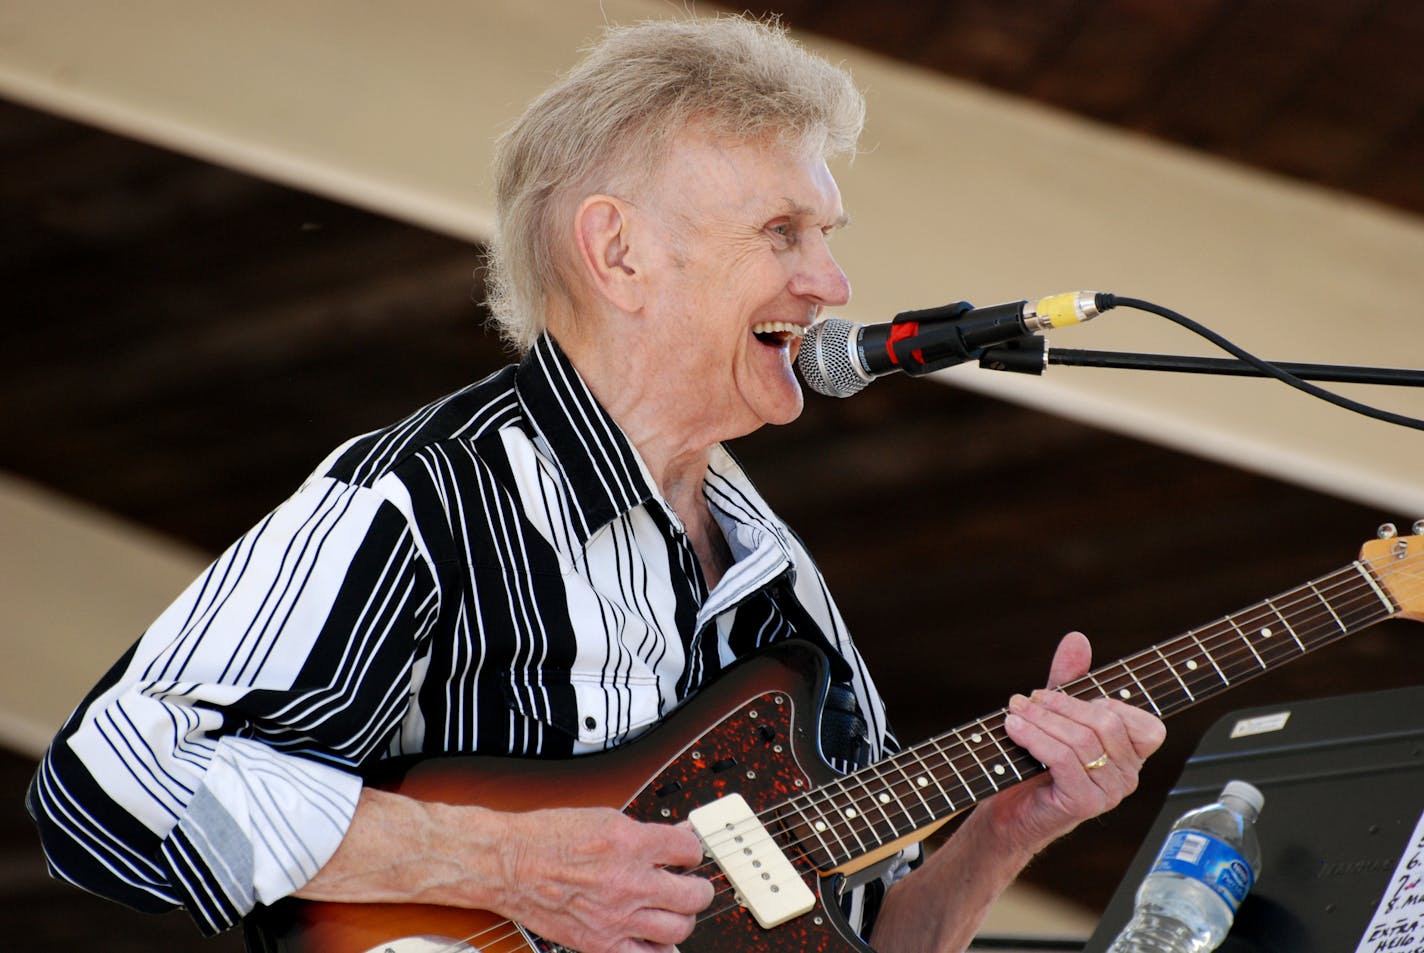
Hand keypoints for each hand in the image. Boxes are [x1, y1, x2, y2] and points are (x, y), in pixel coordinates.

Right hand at [494, 807, 714, 952]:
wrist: (509, 864)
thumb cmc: (548, 837)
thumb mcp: (603, 818)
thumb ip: (644, 831)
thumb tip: (677, 837)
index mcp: (630, 843)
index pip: (689, 850)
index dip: (692, 850)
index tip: (686, 854)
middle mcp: (628, 881)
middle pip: (693, 895)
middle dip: (698, 888)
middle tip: (691, 885)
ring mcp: (616, 917)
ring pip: (679, 928)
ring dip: (683, 918)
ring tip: (674, 910)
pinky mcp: (600, 943)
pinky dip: (658, 949)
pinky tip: (655, 937)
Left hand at [994, 631, 1165, 853]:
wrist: (1008, 807)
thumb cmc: (1036, 760)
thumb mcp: (1056, 713)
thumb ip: (1070, 678)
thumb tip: (1077, 638)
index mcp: (1132, 755)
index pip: (1147, 726)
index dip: (1108, 704)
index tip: (1066, 697)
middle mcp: (1129, 776)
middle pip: (1106, 724)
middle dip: (1062, 705)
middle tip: (1028, 699)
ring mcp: (1109, 793)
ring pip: (1082, 741)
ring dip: (1041, 719)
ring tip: (1014, 711)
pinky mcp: (1083, 804)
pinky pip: (1064, 760)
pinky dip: (1035, 738)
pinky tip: (1013, 729)